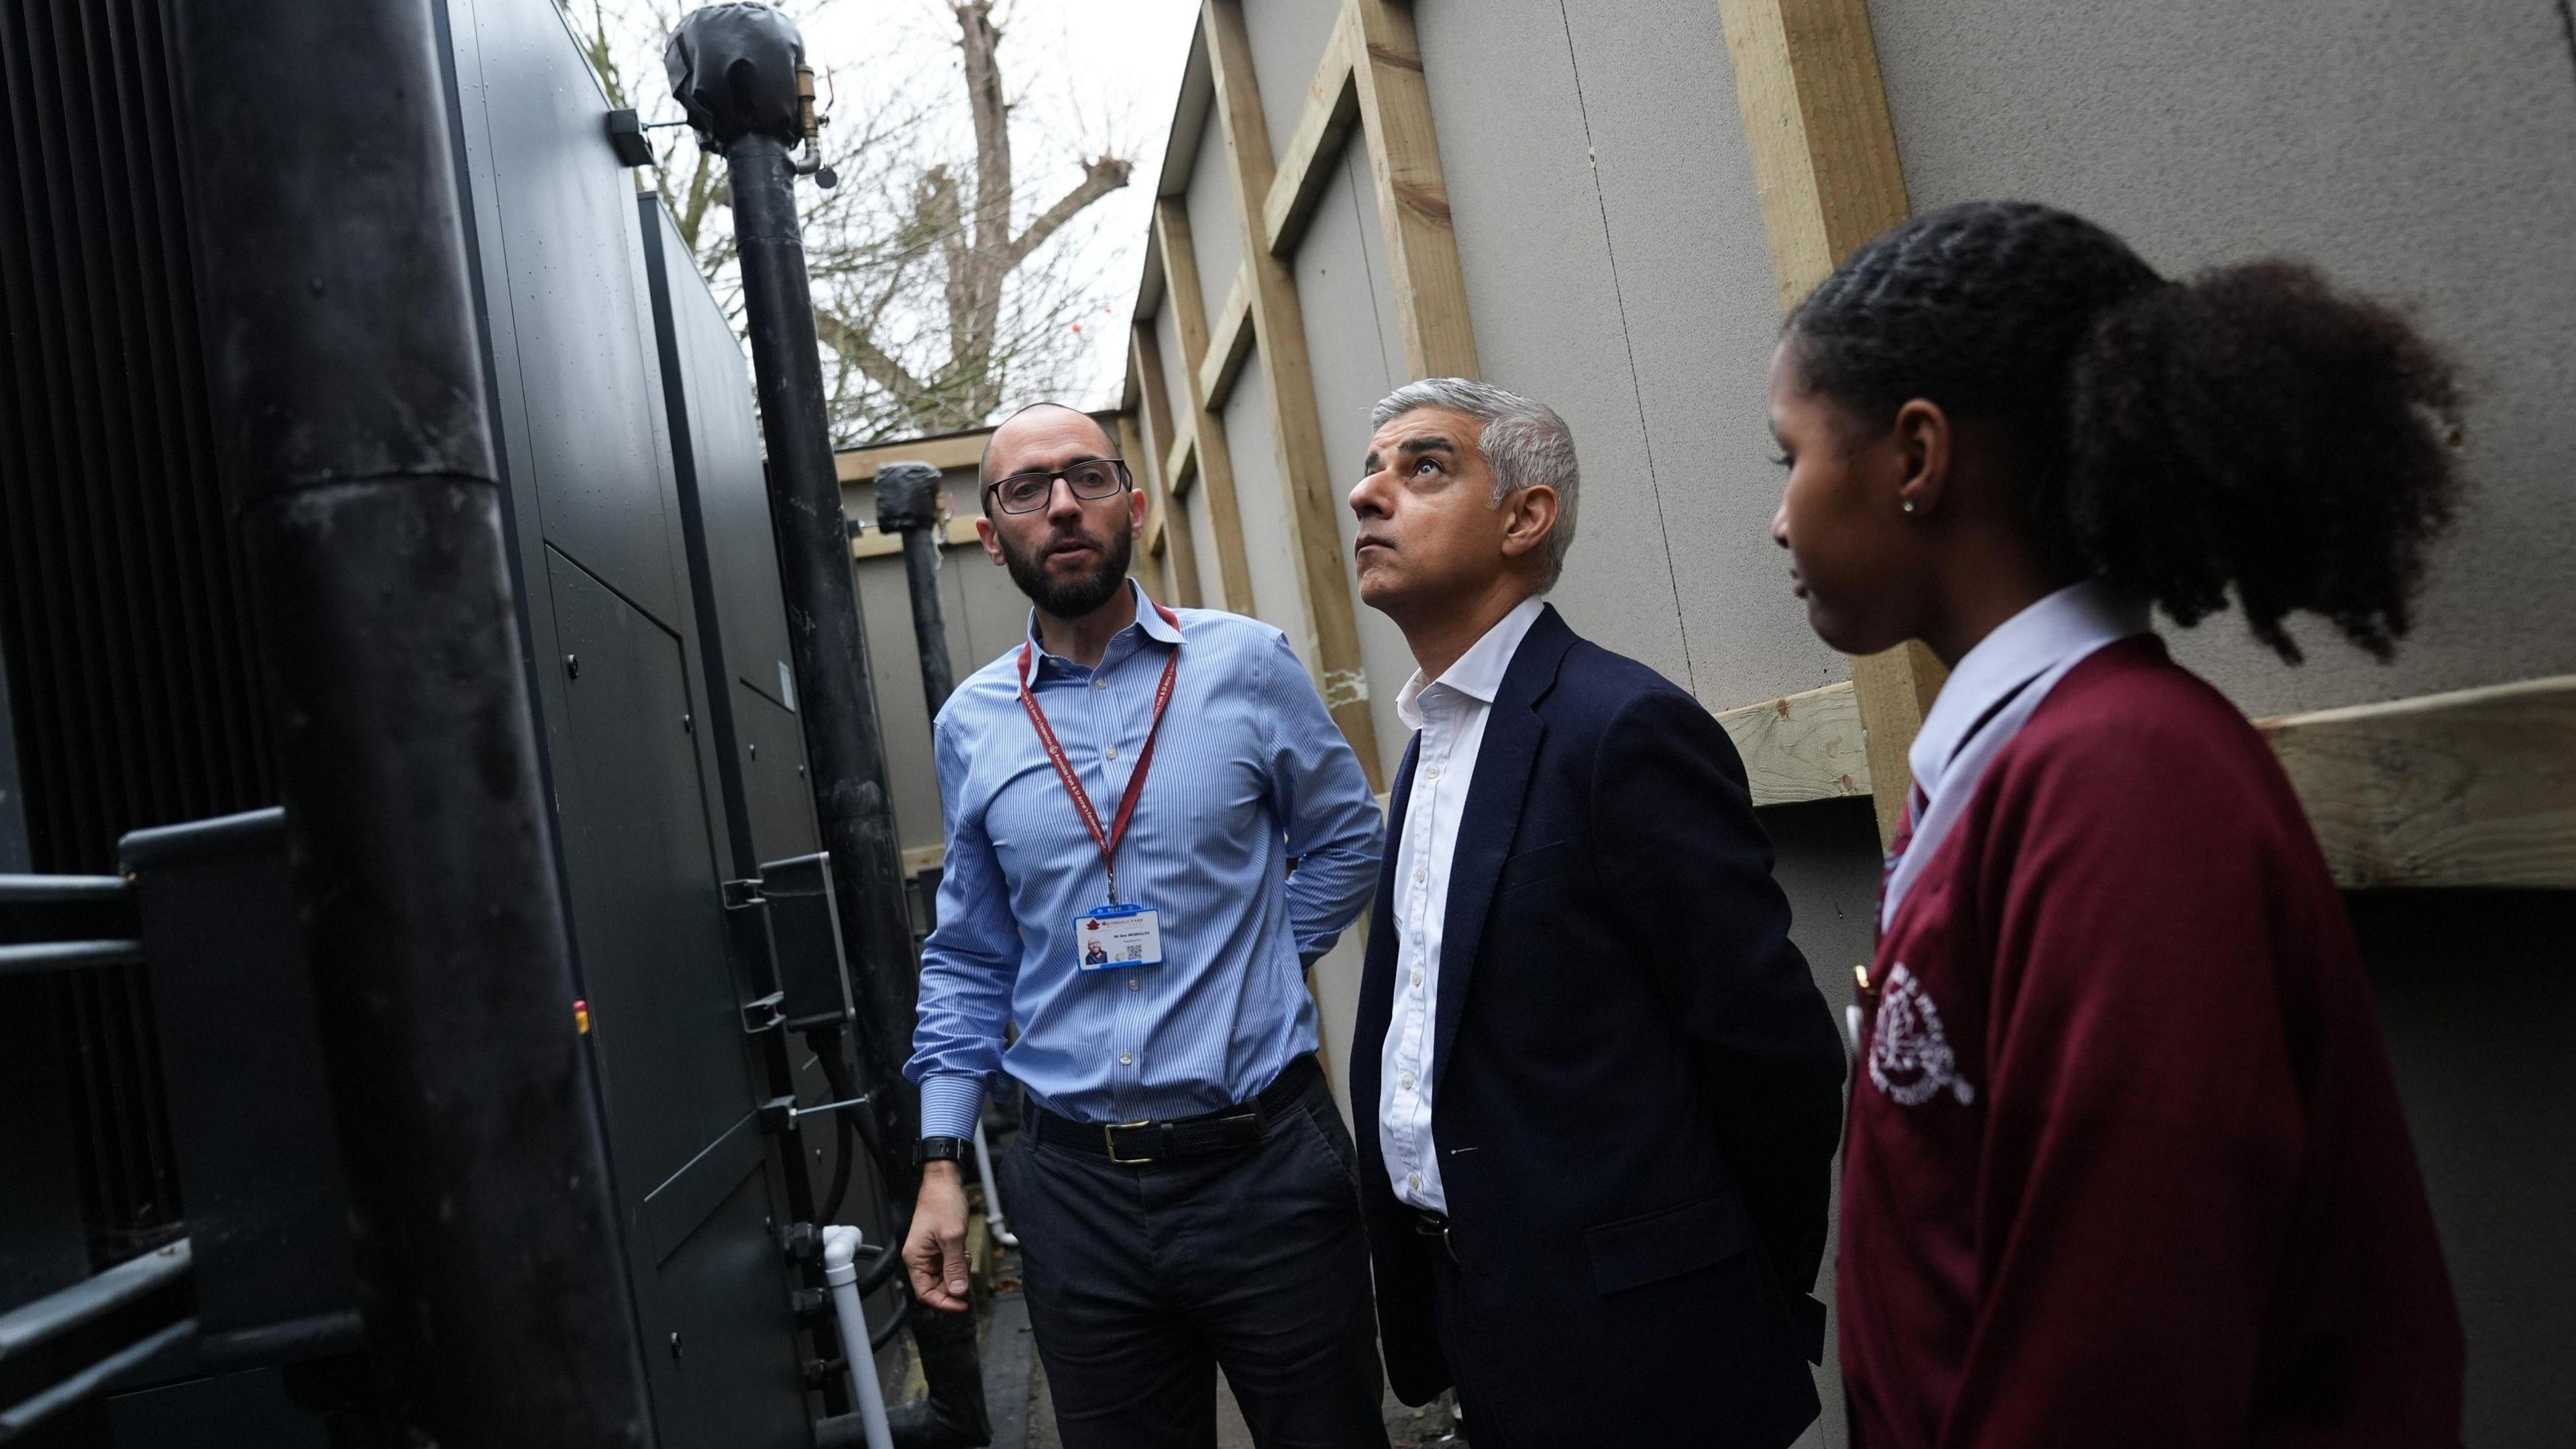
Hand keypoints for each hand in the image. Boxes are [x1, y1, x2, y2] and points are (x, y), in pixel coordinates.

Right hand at [903, 1161, 972, 1311]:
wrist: (944, 1181)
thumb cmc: (942, 1203)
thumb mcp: (953, 1237)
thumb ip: (955, 1267)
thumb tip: (958, 1292)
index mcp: (915, 1258)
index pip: (926, 1293)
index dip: (944, 1302)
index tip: (963, 1306)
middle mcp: (919, 1257)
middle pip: (935, 1287)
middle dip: (953, 1285)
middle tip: (967, 1275)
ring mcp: (929, 1252)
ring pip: (944, 1276)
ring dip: (957, 1272)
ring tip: (965, 1256)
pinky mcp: (938, 1246)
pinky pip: (948, 1264)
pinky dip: (959, 1262)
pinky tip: (964, 1250)